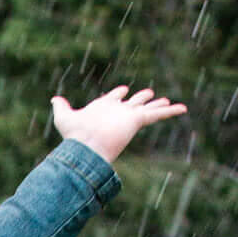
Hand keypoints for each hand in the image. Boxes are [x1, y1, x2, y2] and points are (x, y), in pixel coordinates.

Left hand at [51, 84, 186, 165]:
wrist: (87, 146)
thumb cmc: (75, 134)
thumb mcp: (64, 117)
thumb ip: (61, 107)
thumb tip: (54, 99)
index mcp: (104, 109)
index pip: (113, 99)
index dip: (117, 94)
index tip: (123, 90)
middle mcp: (118, 113)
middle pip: (133, 103)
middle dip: (141, 98)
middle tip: (150, 94)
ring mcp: (129, 116)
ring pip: (148, 108)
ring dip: (158, 104)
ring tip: (169, 101)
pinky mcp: (138, 120)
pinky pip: (158, 114)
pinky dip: (171, 111)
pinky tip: (183, 108)